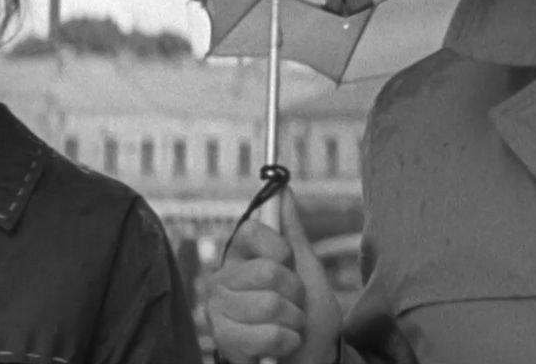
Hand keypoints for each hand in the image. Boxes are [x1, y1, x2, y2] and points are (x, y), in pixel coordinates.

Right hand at [207, 190, 342, 363]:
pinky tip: (280, 347)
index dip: (279, 248)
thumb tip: (284, 189)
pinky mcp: (225, 341)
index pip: (251, 231)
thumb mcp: (307, 268)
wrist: (315, 357)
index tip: (289, 262)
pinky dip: (286, 342)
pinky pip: (267, 334)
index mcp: (240, 257)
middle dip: (294, 292)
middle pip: (267, 271)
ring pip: (269, 304)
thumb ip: (292, 231)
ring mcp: (220, 311)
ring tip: (288, 327)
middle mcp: (223, 280)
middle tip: (293, 304)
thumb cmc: (309, 315)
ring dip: (293, 320)